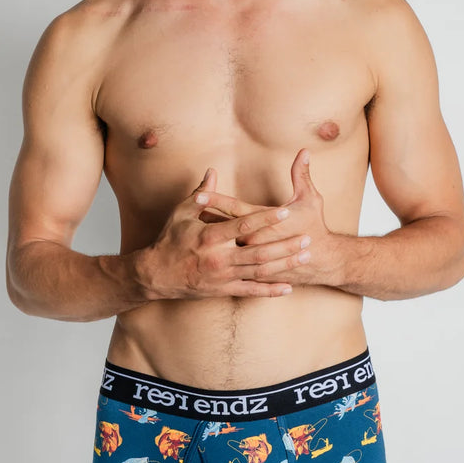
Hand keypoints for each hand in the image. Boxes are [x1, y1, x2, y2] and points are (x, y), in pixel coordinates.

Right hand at [138, 169, 312, 298]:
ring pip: (260, 271)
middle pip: (259, 251)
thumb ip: (201, 194)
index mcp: (210, 237)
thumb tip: (212, 171)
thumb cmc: (169, 240)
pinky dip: (270, 290)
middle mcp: (219, 258)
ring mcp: (223, 276)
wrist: (156, 275)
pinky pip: (251, 291)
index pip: (244, 225)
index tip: (285, 211)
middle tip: (307, 238)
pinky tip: (288, 287)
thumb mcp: (181, 214)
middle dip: (285, 245)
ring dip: (284, 264)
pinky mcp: (224, 289)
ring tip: (304, 256)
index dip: (266, 218)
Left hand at [199, 150, 339, 287]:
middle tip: (182, 211)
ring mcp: (254, 257)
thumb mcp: (310, 199)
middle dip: (203, 220)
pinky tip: (203, 253)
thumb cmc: (314, 226)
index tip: (198, 195)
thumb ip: (302, 175)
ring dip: (207, 238)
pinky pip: (231, 264)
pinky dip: (217, 255)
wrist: (320, 261)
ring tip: (186, 231)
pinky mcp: (254, 268)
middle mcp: (256, 241)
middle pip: (224, 230)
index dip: (216, 201)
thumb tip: (304, 151)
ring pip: (224, 248)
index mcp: (266, 223)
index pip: (236, 210)